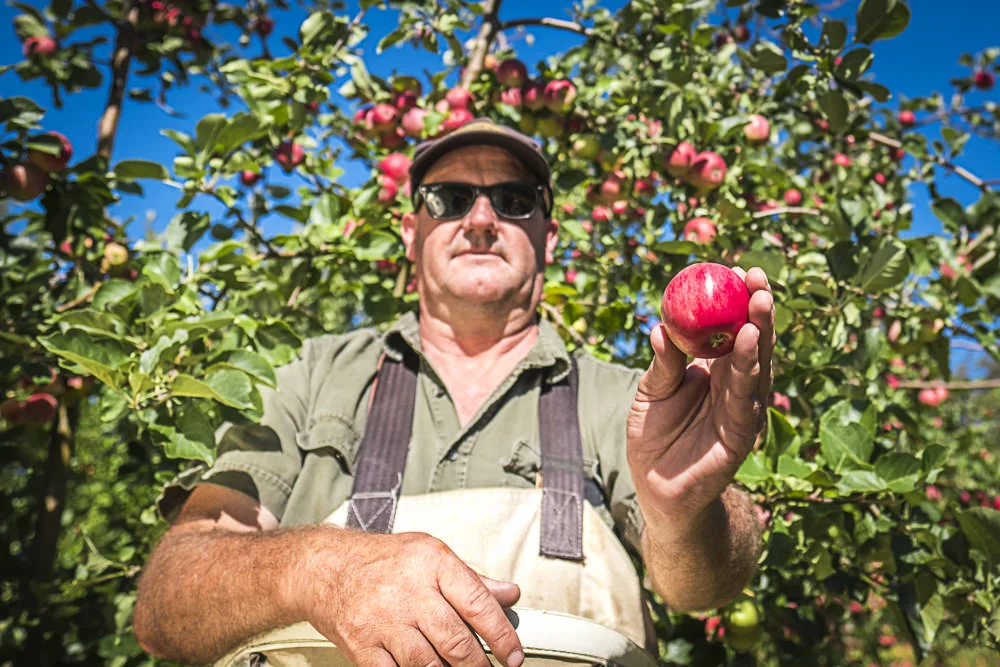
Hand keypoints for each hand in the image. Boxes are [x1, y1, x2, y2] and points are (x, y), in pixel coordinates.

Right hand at [297, 530, 523, 666]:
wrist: (325, 569)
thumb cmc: (381, 561)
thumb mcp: (430, 555)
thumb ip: (471, 580)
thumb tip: (509, 595)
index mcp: (431, 562)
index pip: (477, 602)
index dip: (501, 634)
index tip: (513, 654)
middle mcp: (408, 590)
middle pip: (455, 640)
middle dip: (478, 664)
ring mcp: (383, 620)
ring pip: (428, 663)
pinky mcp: (362, 645)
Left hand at [627, 266, 774, 525]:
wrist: (657, 489)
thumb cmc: (654, 436)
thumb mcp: (651, 392)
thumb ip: (662, 364)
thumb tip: (660, 328)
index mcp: (714, 370)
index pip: (731, 328)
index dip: (737, 300)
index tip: (736, 269)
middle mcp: (734, 385)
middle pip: (751, 340)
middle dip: (757, 307)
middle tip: (756, 276)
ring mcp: (742, 408)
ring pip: (755, 364)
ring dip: (758, 331)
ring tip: (758, 302)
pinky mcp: (742, 432)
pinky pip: (745, 396)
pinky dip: (747, 367)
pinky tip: (746, 341)